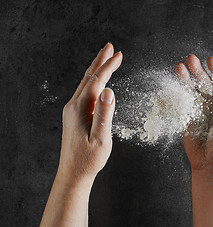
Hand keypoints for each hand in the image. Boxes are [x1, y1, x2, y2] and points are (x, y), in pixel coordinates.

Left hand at [58, 43, 122, 179]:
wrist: (73, 173)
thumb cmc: (88, 159)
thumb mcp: (100, 138)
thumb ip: (104, 114)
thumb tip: (109, 91)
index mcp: (80, 109)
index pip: (96, 82)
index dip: (108, 67)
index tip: (118, 55)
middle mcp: (73, 106)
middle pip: (88, 78)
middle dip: (100, 61)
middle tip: (110, 47)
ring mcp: (72, 110)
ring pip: (85, 84)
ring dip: (97, 70)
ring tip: (105, 58)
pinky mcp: (74, 115)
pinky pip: (85, 92)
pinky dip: (94, 82)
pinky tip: (98, 82)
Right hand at [175, 55, 212, 179]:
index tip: (211, 61)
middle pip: (206, 82)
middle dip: (199, 71)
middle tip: (190, 59)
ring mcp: (200, 109)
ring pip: (193, 89)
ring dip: (186, 77)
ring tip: (179, 66)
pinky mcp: (188, 116)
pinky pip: (183, 101)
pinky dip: (178, 91)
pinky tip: (173, 83)